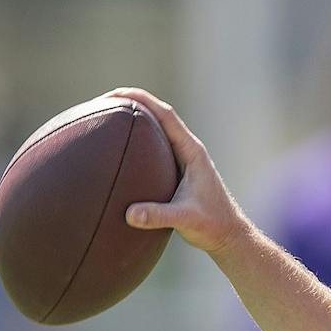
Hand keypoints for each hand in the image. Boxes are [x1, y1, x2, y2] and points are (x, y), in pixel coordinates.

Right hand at [109, 87, 248, 255]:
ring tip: (107, 118)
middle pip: (159, 115)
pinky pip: (155, 148)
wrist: (228, 235)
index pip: (165, 115)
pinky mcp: (179, 171)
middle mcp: (188, 150)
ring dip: (135, 120)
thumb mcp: (185, 220)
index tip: (115, 94)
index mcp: (192, 151)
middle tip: (103, 102)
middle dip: (133, 104)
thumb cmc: (212, 226)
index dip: (141, 99)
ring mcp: (184, 159)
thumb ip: (158, 216)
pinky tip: (120, 149)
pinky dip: (138, 142)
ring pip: (157, 130)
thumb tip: (130, 214)